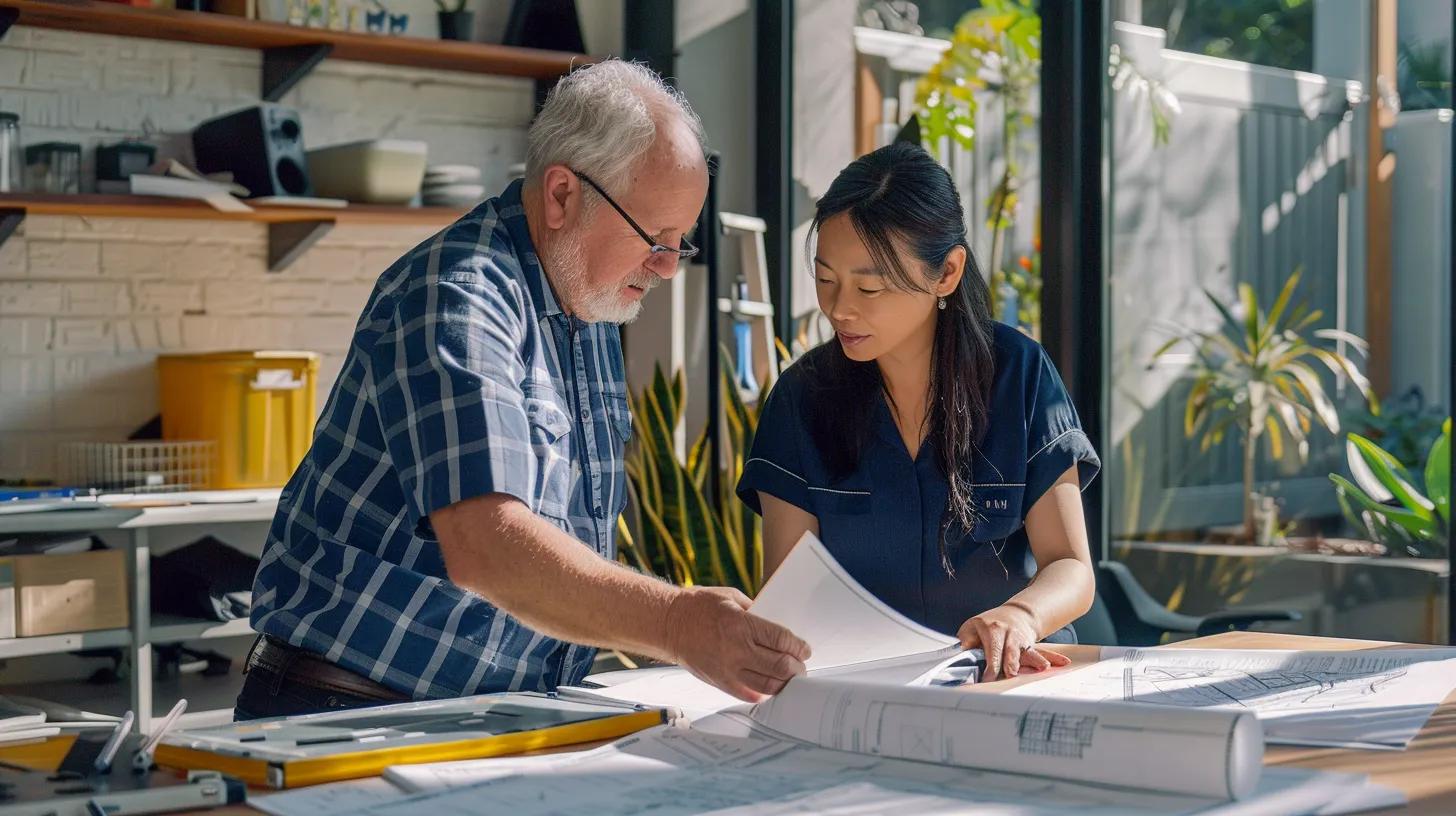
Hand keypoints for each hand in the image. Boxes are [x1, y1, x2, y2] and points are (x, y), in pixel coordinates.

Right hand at [664, 586, 811, 702]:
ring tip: (789, 678)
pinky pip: (748, 694)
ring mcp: (728, 669)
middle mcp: (736, 649)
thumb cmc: (697, 607)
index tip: (804, 649)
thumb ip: (755, 611)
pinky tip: (769, 687)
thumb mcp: (731, 597)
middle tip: (800, 666)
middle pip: (780, 666)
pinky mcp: (720, 682)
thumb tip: (775, 627)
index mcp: (740, 624)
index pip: (781, 640)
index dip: (799, 647)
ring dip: (784, 683)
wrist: (668, 624)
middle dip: (796, 667)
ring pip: (767, 685)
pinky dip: (763, 693)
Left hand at [957, 603, 1070, 680]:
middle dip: (1011, 662)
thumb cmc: (988, 625)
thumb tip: (964, 649)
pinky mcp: (1032, 646)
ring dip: (1035, 660)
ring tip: (1042, 667)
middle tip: (1012, 673)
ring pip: (1029, 651)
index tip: (988, 678)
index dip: (990, 664)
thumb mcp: (972, 627)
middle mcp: (1009, 634)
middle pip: (1011, 650)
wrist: (1013, 615)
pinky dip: (1054, 657)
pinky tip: (1063, 663)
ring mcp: (1022, 640)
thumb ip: (966, 639)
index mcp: (992, 629)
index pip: (991, 649)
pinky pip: (1044, 652)